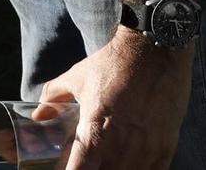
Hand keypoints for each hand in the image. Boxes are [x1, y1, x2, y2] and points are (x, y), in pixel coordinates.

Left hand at [42, 28, 191, 169]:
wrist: (156, 47)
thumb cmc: (115, 63)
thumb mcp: (78, 77)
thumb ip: (54, 98)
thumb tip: (39, 114)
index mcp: (95, 132)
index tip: (66, 166)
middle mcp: (121, 147)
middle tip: (88, 162)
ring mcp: (146, 150)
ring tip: (108, 161)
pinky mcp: (166, 146)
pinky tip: (131, 163)